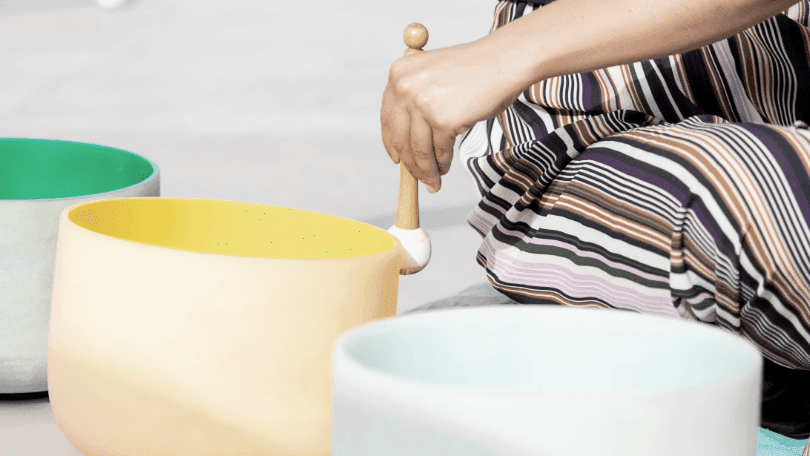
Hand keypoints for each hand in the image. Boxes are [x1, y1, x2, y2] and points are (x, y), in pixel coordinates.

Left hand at [380, 39, 525, 192]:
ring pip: (419, 149)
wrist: (503, 61)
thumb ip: (416, 98)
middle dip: (410, 164)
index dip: (390, 143)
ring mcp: (423, 104)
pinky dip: (443, 163)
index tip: (395, 159)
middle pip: (401, 138)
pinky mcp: (442, 120)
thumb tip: (408, 138)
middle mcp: (405, 88)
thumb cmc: (474, 69)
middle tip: (419, 179)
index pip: (387, 118)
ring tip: (433, 182)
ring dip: (426, 170)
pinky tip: (445, 169)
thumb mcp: (432, 75)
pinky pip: (439, 150)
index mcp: (399, 75)